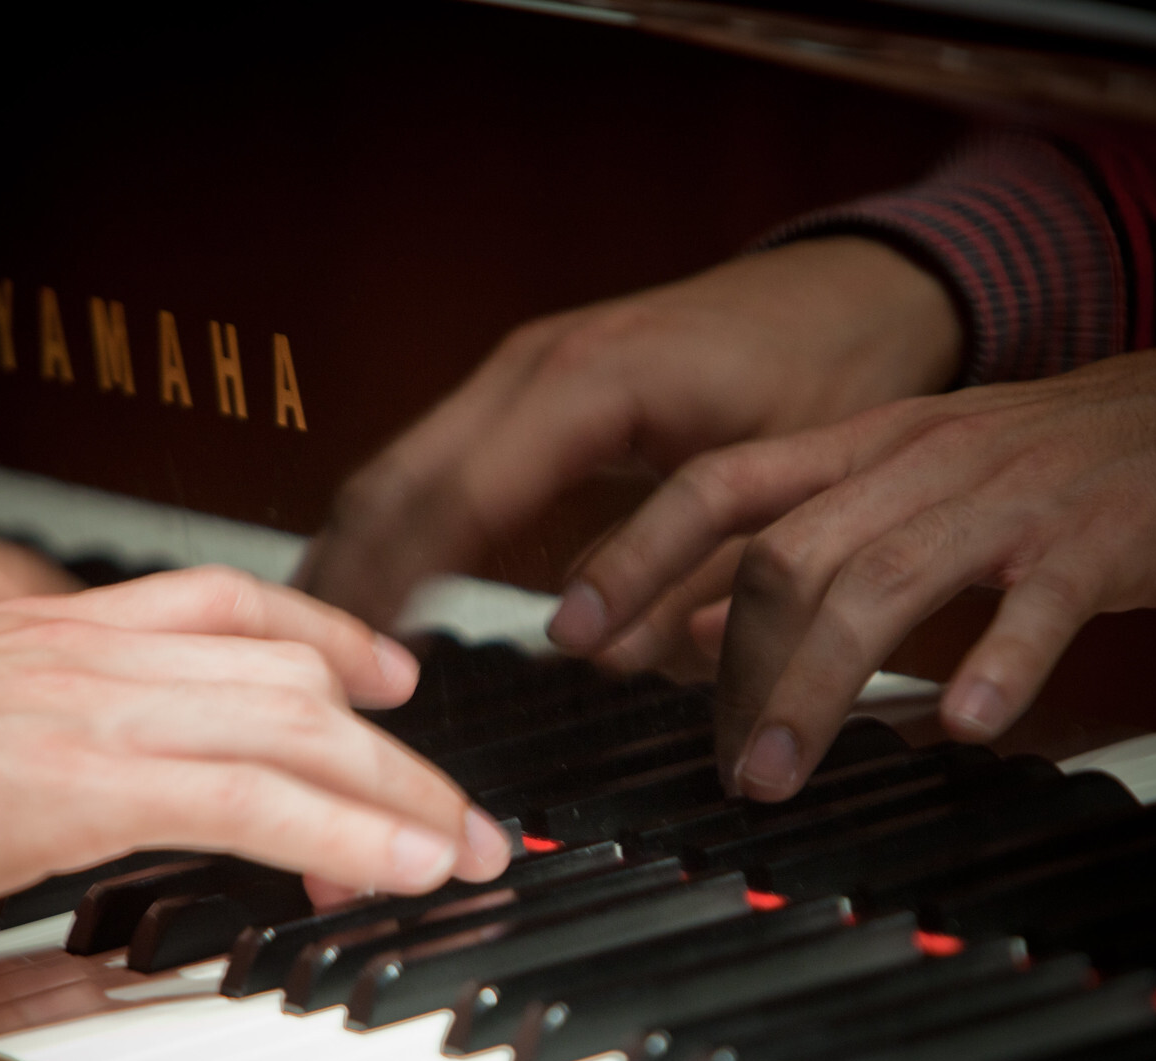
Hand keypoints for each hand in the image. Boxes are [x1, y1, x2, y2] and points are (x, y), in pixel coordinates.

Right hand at [0, 567, 511, 916]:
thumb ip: (46, 714)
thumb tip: (96, 764)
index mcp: (62, 623)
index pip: (231, 604)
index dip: (328, 636)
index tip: (387, 672)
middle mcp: (96, 647)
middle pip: (293, 673)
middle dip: (392, 743)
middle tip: (452, 801)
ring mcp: (99, 707)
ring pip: (297, 729)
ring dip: (395, 793)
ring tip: (457, 846)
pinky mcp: (91, 779)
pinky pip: (257, 800)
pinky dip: (346, 831)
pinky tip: (399, 863)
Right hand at [294, 237, 962, 626]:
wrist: (851, 288)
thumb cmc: (829, 371)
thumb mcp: (784, 480)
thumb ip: (700, 576)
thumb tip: (603, 657)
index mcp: (591, 382)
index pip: (455, 498)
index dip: (395, 587)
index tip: (355, 663)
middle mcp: (534, 363)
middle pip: (395, 480)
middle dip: (344, 579)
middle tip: (305, 678)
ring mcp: (520, 367)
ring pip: (397, 468)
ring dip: (352, 556)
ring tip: (315, 651)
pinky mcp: (526, 389)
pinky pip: (431, 462)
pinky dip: (392, 529)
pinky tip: (375, 591)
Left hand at [549, 326, 1155, 797]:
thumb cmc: (1057, 470)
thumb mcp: (917, 491)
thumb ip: (810, 550)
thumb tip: (691, 635)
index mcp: (868, 444)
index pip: (721, 485)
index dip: (637, 554)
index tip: (572, 633)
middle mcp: (921, 459)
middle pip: (790, 550)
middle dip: (731, 664)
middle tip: (720, 764)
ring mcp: (1010, 495)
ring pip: (886, 580)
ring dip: (816, 685)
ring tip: (778, 776)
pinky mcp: (1102, 535)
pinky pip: (1038, 602)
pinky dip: (996, 663)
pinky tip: (967, 726)